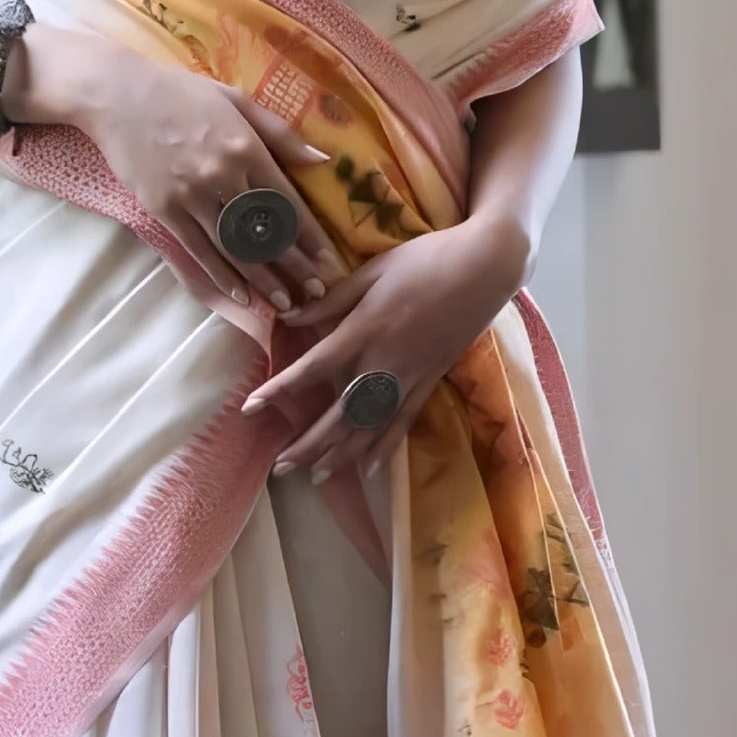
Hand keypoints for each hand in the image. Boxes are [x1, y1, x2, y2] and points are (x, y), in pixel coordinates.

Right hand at [10, 28, 351, 324]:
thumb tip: (321, 158)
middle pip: (265, 231)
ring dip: (262, 279)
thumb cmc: (181, 93)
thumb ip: (279, 132)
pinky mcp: (164, 209)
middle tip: (316, 293)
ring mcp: (191, 196)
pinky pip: (198, 250)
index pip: (287, 201)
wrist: (118, 95)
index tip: (328, 259)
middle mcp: (222, 175)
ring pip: (234, 248)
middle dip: (294, 266)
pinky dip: (220, 275)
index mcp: (246, 147)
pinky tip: (240, 294)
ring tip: (284, 304)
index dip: (310, 235)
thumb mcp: (236, 100)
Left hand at [238, 210, 531, 479]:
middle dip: (308, 443)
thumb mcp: (373, 270)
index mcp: (364, 328)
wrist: (485, 267)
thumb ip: (331, 299)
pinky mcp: (431, 381)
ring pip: (371, 426)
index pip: (313, 367)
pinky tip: (368, 469)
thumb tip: (290, 314)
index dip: (281, 389)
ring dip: (341, 455)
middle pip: (339, 412)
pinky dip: (385, 448)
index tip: (251, 408)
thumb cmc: (426, 259)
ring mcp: (410, 376)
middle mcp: (384, 361)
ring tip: (314, 477)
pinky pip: (404, 422)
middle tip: (280, 465)